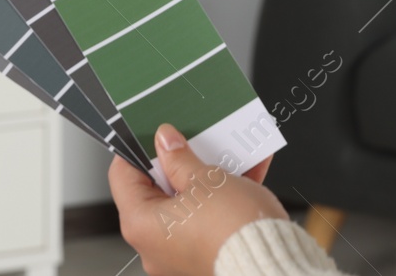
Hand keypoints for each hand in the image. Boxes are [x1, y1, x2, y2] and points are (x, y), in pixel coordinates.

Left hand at [109, 124, 286, 275]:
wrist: (272, 266)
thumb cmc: (234, 231)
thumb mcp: (205, 179)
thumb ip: (180, 158)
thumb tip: (166, 142)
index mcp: (142, 225)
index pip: (124, 176)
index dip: (139, 148)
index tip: (157, 133)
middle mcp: (155, 245)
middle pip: (158, 190)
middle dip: (180, 161)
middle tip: (193, 139)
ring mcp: (180, 253)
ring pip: (188, 203)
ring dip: (207, 176)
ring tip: (227, 151)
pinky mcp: (206, 254)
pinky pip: (209, 218)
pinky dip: (224, 196)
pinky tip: (247, 170)